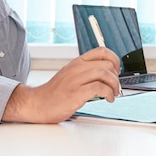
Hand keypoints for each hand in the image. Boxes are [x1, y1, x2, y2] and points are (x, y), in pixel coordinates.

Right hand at [2, 47, 121, 123]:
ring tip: (113, 93)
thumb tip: (106, 74)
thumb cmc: (55, 92)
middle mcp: (76, 68)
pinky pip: (99, 88)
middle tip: (115, 86)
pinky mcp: (75, 93)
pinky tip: (108, 98)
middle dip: (116, 76)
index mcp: (76, 62)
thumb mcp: (70, 75)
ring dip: (114, 84)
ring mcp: (75, 80)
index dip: (114, 59)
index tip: (117, 69)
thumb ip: (85, 72)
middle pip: (106, 63)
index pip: (101, 51)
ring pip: (104, 73)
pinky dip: (108, 93)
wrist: (38, 104)